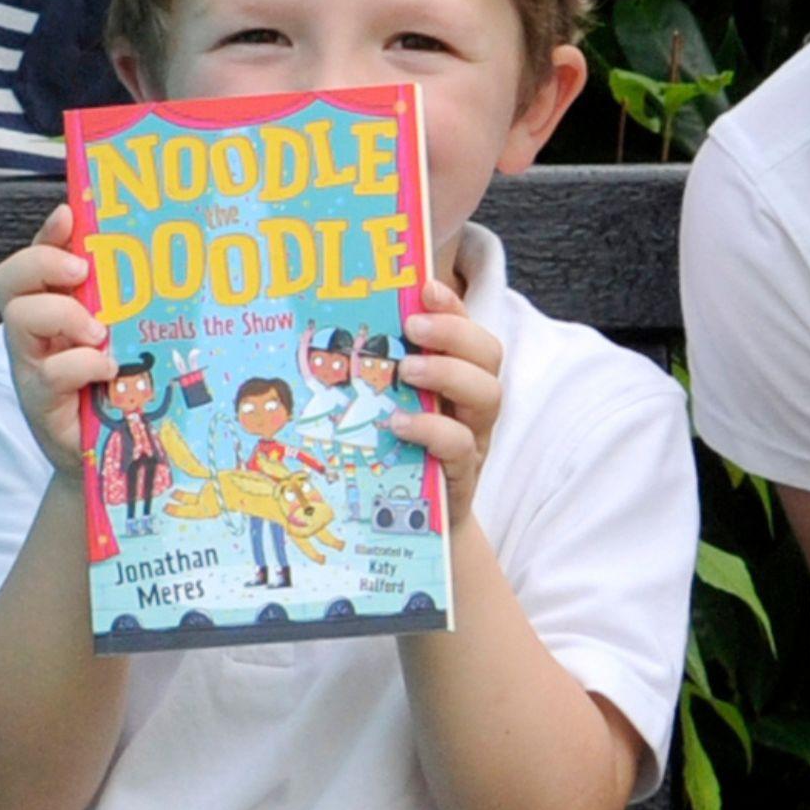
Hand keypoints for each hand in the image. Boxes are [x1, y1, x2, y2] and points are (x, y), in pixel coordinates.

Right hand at [0, 205, 114, 461]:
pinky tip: (107, 368)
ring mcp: (31, 365)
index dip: (48, 233)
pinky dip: (82, 363)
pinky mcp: (40, 401)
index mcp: (51, 307)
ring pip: (20, 318)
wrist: (108, 454)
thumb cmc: (115, 389)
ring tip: (97, 331)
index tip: (69, 215)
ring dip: (62, 315)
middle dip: (41, 263)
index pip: (36, 256)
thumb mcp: (120, 336)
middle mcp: (33, 332)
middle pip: (8, 279)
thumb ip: (119, 302)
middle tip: (79, 272)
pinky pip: (50, 371)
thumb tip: (140, 258)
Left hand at [388, 298, 508, 520]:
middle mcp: (469, 402)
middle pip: (488, 355)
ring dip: (448, 374)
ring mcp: (471, 437)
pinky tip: (400, 424)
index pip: (467, 328)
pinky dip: (433, 431)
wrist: (408, 521)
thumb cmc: (392, 451)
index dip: (452, 306)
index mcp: (453, 375)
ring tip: (408, 371)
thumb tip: (321, 331)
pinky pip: (462, 446)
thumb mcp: (382, 405)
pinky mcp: (461, 473)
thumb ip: (372, 371)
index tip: (425, 288)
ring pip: (488, 396)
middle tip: (413, 328)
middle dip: (454, 333)